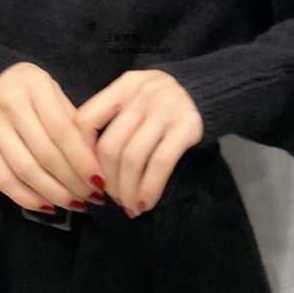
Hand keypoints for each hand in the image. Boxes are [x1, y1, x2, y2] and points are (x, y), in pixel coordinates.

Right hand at [0, 62, 106, 213]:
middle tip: (90, 196)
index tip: (99, 181)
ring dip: (52, 193)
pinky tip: (48, 206)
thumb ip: (76, 124)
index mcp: (34, 86)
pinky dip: (27, 198)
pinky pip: (3, 180)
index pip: (62, 131)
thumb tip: (95, 165)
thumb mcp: (58, 94)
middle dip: (71, 181)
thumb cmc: (36, 91)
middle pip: (44, 154)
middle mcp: (8, 104)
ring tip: (74, 203)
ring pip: (24, 170)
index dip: (82, 160)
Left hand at [73, 70, 203, 216]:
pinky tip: (145, 204)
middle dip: (107, 181)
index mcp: (124, 86)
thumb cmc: (164, 103)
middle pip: (109, 146)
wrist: (212, 91)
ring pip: (132, 158)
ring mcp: (166, 109)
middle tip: (110, 199)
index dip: (81, 154)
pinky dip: (148, 189)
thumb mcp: (136, 98)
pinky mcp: (187, 127)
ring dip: (126, 190)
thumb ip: (113, 119)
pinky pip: (159, 164)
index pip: (86, 120)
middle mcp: (143, 94)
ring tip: (128, 206)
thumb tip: (88, 168)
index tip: (87, 176)